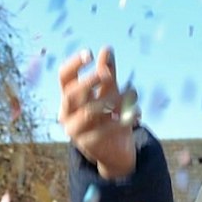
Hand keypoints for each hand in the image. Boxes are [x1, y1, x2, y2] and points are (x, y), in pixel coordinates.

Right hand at [57, 45, 138, 179]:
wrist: (115, 152)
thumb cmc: (109, 117)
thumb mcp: (110, 93)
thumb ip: (107, 74)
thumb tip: (106, 49)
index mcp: (69, 96)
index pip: (64, 77)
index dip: (74, 64)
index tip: (90, 54)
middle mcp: (66, 112)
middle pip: (71, 93)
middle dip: (90, 81)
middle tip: (108, 74)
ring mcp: (74, 130)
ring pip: (89, 111)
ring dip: (113, 99)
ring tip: (132, 94)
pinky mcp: (87, 144)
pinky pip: (104, 129)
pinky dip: (122, 119)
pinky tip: (137, 113)